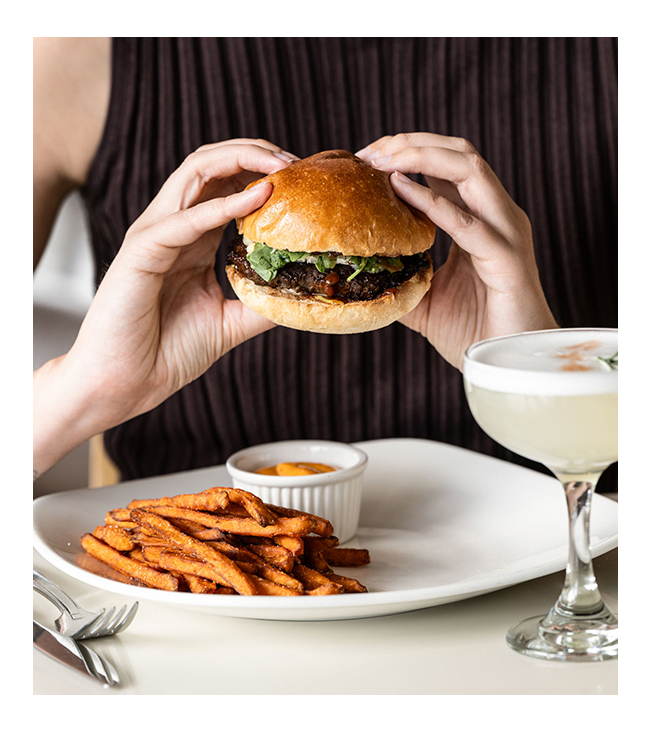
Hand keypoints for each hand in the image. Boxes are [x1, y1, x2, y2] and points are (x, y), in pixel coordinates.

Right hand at [34, 139, 296, 474]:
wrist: (126, 384)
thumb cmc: (167, 353)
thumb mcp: (229, 323)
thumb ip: (260, 304)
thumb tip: (301, 297)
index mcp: (192, 239)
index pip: (226, 186)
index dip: (264, 174)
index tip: (304, 179)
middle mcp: (173, 227)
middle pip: (213, 166)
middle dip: (256, 153)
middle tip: (297, 162)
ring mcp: (154, 234)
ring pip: (195, 172)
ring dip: (242, 160)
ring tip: (283, 165)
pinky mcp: (141, 252)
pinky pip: (185, 219)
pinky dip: (223, 205)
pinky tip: (258, 197)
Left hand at [356, 133, 557, 369]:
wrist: (510, 365)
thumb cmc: (474, 331)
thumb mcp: (424, 300)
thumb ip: (401, 277)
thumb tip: (363, 271)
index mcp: (479, 219)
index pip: (446, 166)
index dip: (406, 152)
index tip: (364, 157)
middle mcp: (496, 216)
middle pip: (458, 154)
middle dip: (410, 143)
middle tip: (367, 152)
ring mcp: (505, 233)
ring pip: (469, 170)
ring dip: (421, 157)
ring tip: (381, 161)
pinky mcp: (507, 259)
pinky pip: (468, 223)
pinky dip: (432, 202)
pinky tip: (400, 192)